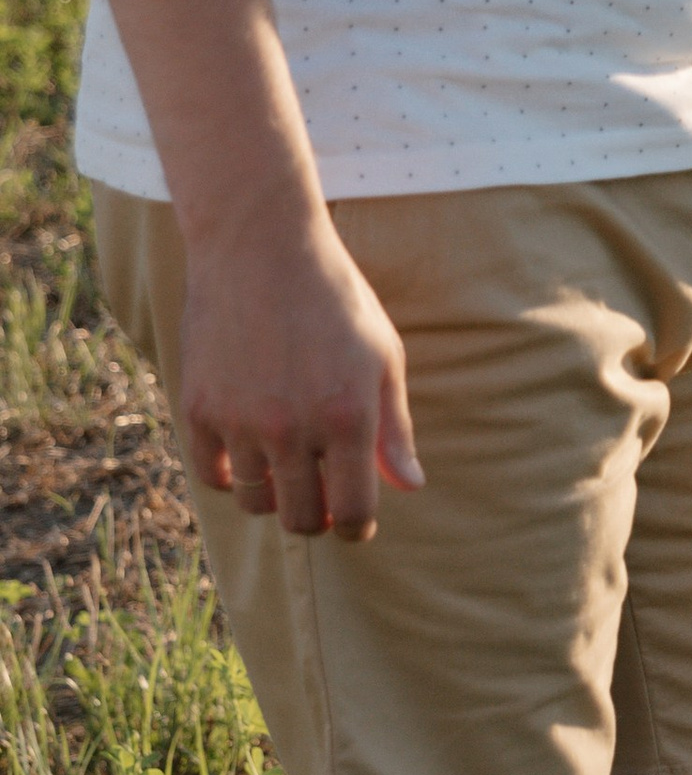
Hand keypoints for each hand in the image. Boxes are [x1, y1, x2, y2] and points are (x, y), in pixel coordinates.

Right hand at [178, 208, 421, 541]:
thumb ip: (394, 428)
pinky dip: (232, 475)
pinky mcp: (199, 408)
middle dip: (317, 517)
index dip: (355, 527)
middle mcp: (292, 428)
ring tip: (287, 469)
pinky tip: (249, 454)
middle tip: (322, 497)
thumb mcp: (383, 356)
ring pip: (256, 502)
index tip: (354, 523)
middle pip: (301, 518)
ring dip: (275, 496)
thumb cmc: (335, 298)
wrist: (260, 246)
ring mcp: (240, 421)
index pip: (351, 512)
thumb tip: (410, 486)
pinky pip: (213, 474)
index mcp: (347, 418)